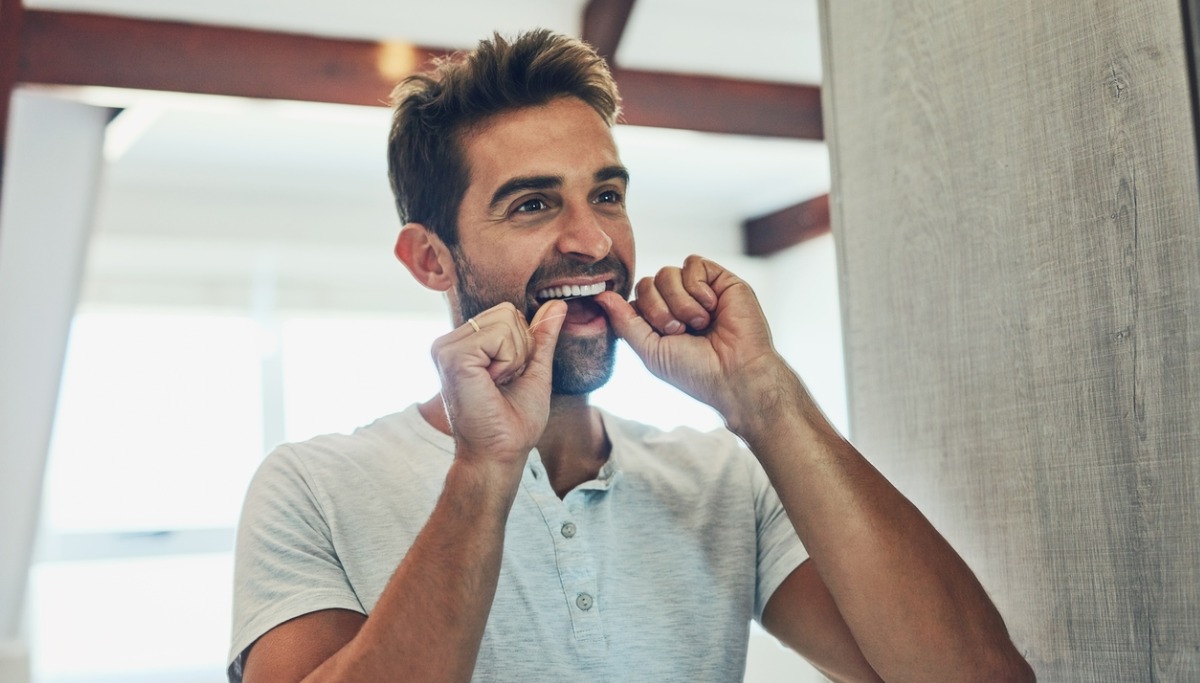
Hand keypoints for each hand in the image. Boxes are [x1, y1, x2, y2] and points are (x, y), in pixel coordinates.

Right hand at [431, 300, 566, 467]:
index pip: (507, 313)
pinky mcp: (451, 356)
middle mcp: (449, 342)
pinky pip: (499, 335)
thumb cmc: (514, 421)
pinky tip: (491, 384)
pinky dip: (508, 361)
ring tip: (496, 384)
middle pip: (507, 312)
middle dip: (520, 348)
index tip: (508, 378)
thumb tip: (557, 303)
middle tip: (503, 382)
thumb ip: (542, 336)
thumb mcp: (534, 370)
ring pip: (505, 320)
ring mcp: (446, 347)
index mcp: (464, 344)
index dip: (522, 345)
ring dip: (514, 357)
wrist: (499, 454)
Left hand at [595, 255, 786, 420]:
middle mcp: (678, 302)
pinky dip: (698, 288)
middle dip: (659, 310)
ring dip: (680, 303)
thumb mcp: (650, 350)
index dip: (642, 314)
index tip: (662, 336)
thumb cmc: (694, 370)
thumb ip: (624, 322)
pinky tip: (713, 308)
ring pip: (668, 272)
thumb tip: (600, 295)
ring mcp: (699, 290)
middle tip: (681, 331)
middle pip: (647, 283)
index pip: (634, 298)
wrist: (735, 374)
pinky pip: (693, 264)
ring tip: (699, 323)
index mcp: (660, 320)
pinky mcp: (720, 279)